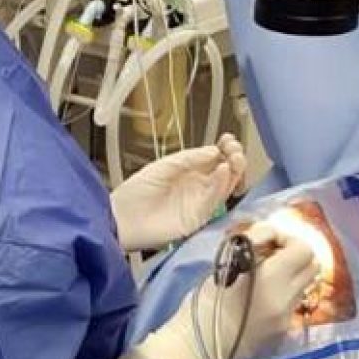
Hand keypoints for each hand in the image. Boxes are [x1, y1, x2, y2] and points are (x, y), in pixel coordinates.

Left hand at [110, 135, 246, 253]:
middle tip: (234, 150)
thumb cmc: (136, 192)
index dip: (225, 149)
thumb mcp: (164, 166)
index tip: (228, 140)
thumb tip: (214, 151)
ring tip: (233, 158)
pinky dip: (222, 184)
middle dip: (235, 158)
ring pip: (226, 185)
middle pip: (226, 172)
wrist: (123, 219)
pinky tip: (223, 170)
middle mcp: (198, 186)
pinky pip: (216, 199)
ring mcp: (200, 202)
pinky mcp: (200, 217)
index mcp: (189, 171)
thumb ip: (189, 159)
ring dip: (234, 170)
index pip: (216, 158)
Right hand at [208, 224, 320, 358]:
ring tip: (266, 273)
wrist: (200, 345)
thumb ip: (253, 249)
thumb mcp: (226, 265)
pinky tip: (262, 295)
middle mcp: (287, 298)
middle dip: (294, 254)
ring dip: (291, 273)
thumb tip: (268, 238)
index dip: (285, 237)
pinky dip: (282, 292)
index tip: (265, 239)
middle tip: (270, 253)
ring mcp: (288, 316)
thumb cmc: (205, 302)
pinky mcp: (283, 330)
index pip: (302, 248)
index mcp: (271, 278)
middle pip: (312, 264)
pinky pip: (292, 302)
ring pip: (304, 284)